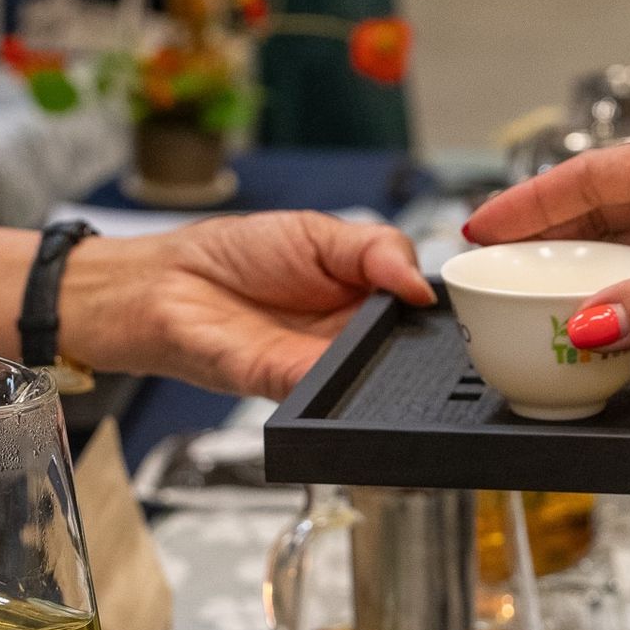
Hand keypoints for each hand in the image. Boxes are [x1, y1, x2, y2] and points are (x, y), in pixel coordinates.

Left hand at [63, 211, 435, 399]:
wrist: (163, 282)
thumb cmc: (233, 253)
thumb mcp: (319, 232)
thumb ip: (377, 251)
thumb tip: (421, 285)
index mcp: (365, 295)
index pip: (420, 312)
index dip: (441, 311)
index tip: (466, 305)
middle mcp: (349, 337)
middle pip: (406, 353)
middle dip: (422, 346)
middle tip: (425, 323)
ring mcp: (321, 366)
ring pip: (373, 381)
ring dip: (384, 369)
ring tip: (380, 336)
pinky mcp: (286, 387)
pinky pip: (325, 396)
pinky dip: (337, 388)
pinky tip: (340, 358)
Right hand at [464, 125, 629, 354]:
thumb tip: (589, 325)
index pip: (588, 179)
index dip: (529, 204)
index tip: (482, 228)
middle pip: (600, 220)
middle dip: (546, 248)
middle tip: (492, 276)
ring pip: (628, 262)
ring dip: (585, 286)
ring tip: (529, 310)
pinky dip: (627, 316)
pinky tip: (598, 335)